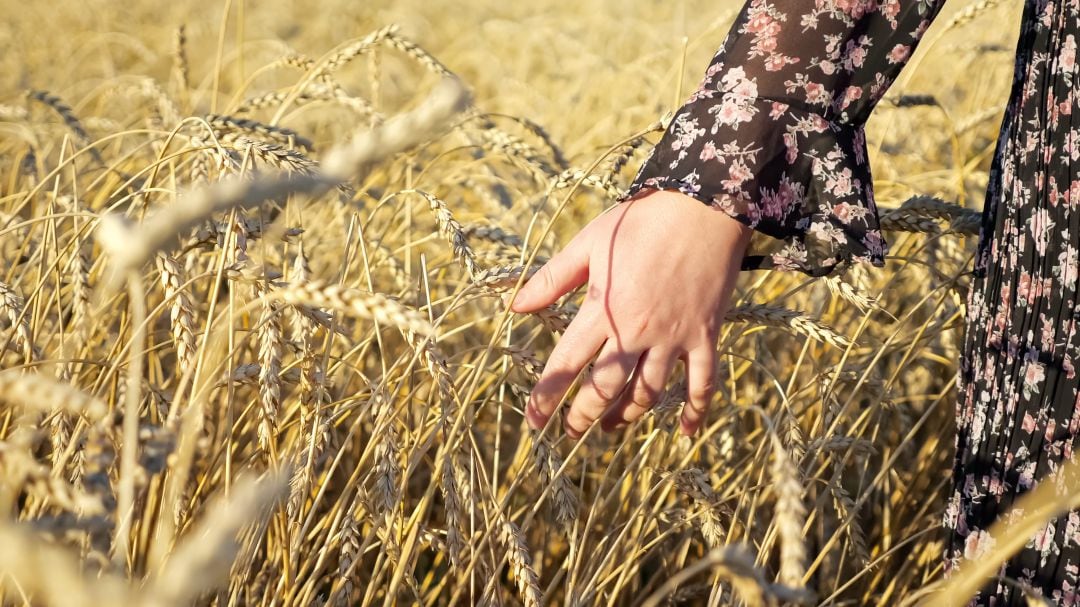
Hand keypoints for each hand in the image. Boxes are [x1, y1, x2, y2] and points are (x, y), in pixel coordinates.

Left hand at [509, 188, 751, 437]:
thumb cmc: (641, 220)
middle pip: (605, 389)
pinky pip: (703, 383)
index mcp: (603, 309)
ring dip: (627, 416)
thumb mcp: (589, 243)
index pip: (566, 364)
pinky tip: (686, 433)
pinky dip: (695, 410)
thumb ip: (551, 279)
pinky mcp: (704, 335)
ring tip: (611, 427)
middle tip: (570, 431)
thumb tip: (514, 305)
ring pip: (648, 393)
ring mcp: (673, 336)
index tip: (534, 421)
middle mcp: (636, 331)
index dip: (547, 397)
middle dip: (583, 416)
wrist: (703, 205)